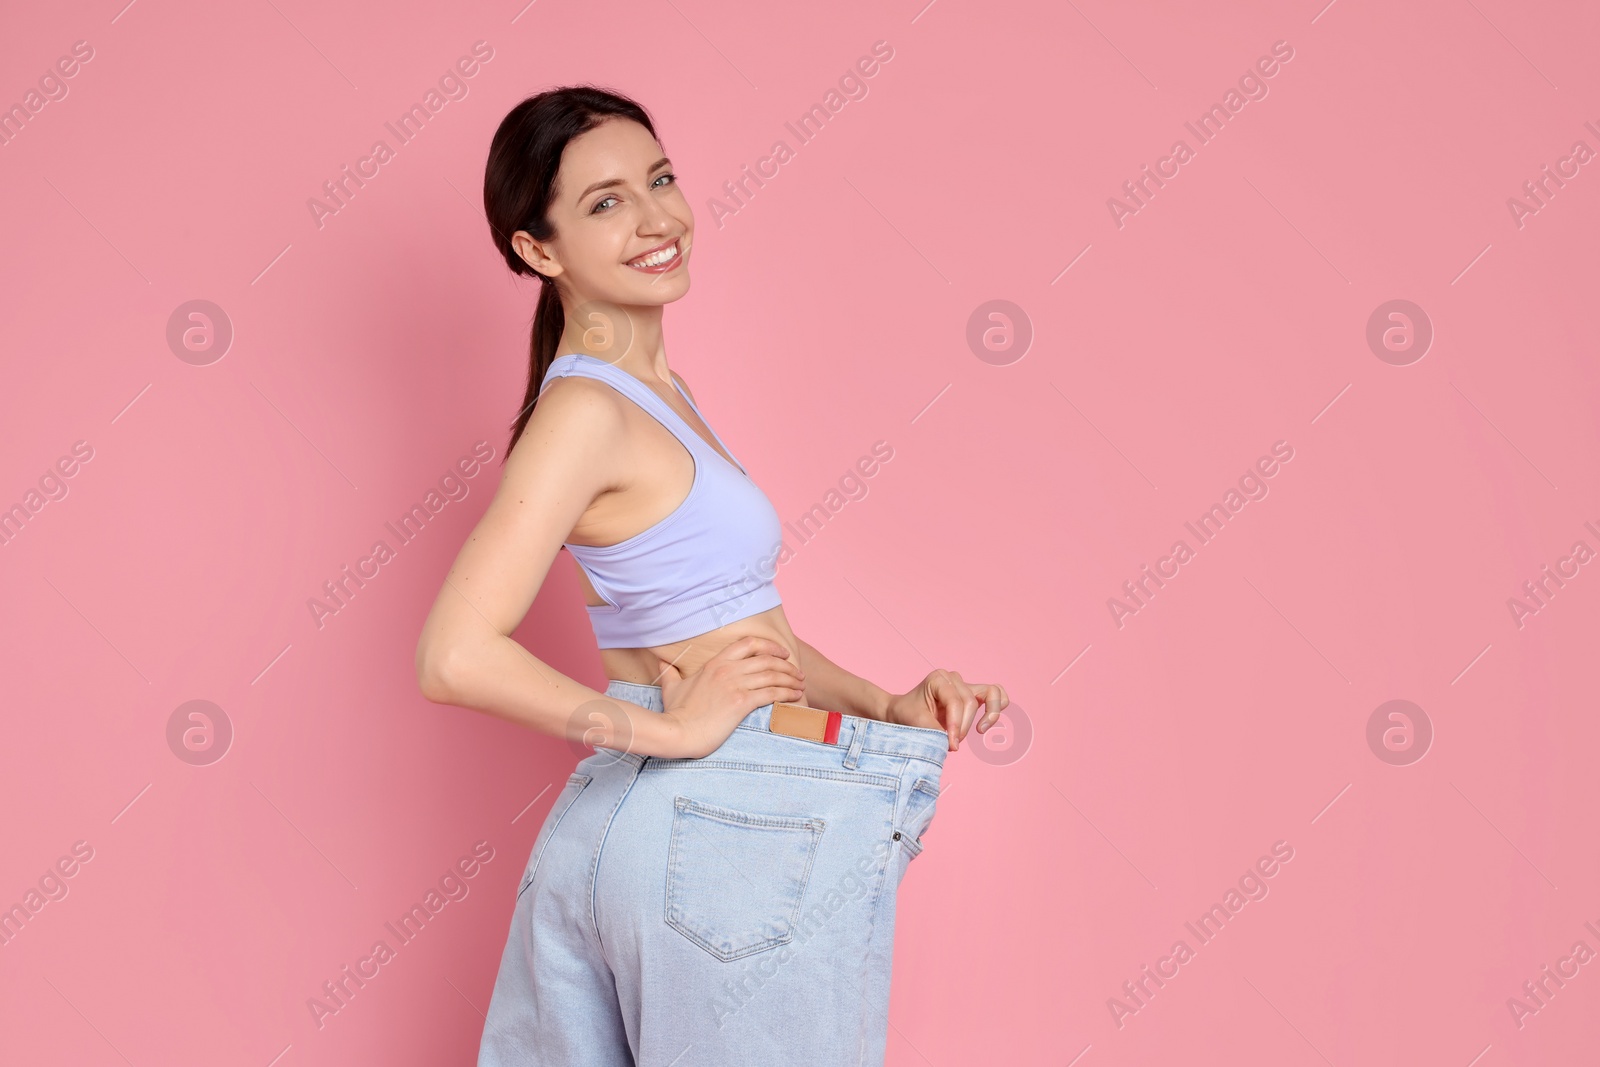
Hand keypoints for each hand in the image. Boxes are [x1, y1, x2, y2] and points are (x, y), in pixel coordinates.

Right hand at [656, 637, 805, 758]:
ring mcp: (735, 685)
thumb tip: (661, 662)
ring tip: (801, 686)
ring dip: (791, 679)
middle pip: (766, 659)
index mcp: (715, 663)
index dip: (769, 646)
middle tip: (798, 673)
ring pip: (772, 675)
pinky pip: (772, 693)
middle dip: (786, 665)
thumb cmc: (675, 713)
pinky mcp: (741, 703)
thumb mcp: (671, 687)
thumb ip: (670, 672)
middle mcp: (727, 670)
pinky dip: (787, 693)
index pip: (748, 644)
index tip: (782, 653)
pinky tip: (795, 697)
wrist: (676, 732)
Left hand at [884, 669, 1007, 751]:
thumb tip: (955, 743)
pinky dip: (997, 707)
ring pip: (990, 694)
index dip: (956, 725)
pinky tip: (987, 723)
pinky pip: (997, 694)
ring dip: (987, 715)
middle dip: (964, 726)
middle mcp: (953, 678)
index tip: (951, 744)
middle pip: (971, 702)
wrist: (902, 712)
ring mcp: (965, 684)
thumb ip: (935, 731)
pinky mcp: (973, 694)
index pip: (955, 701)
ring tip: (979, 730)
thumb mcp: (916, 723)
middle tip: (953, 743)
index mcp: (937, 678)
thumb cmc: (907, 714)